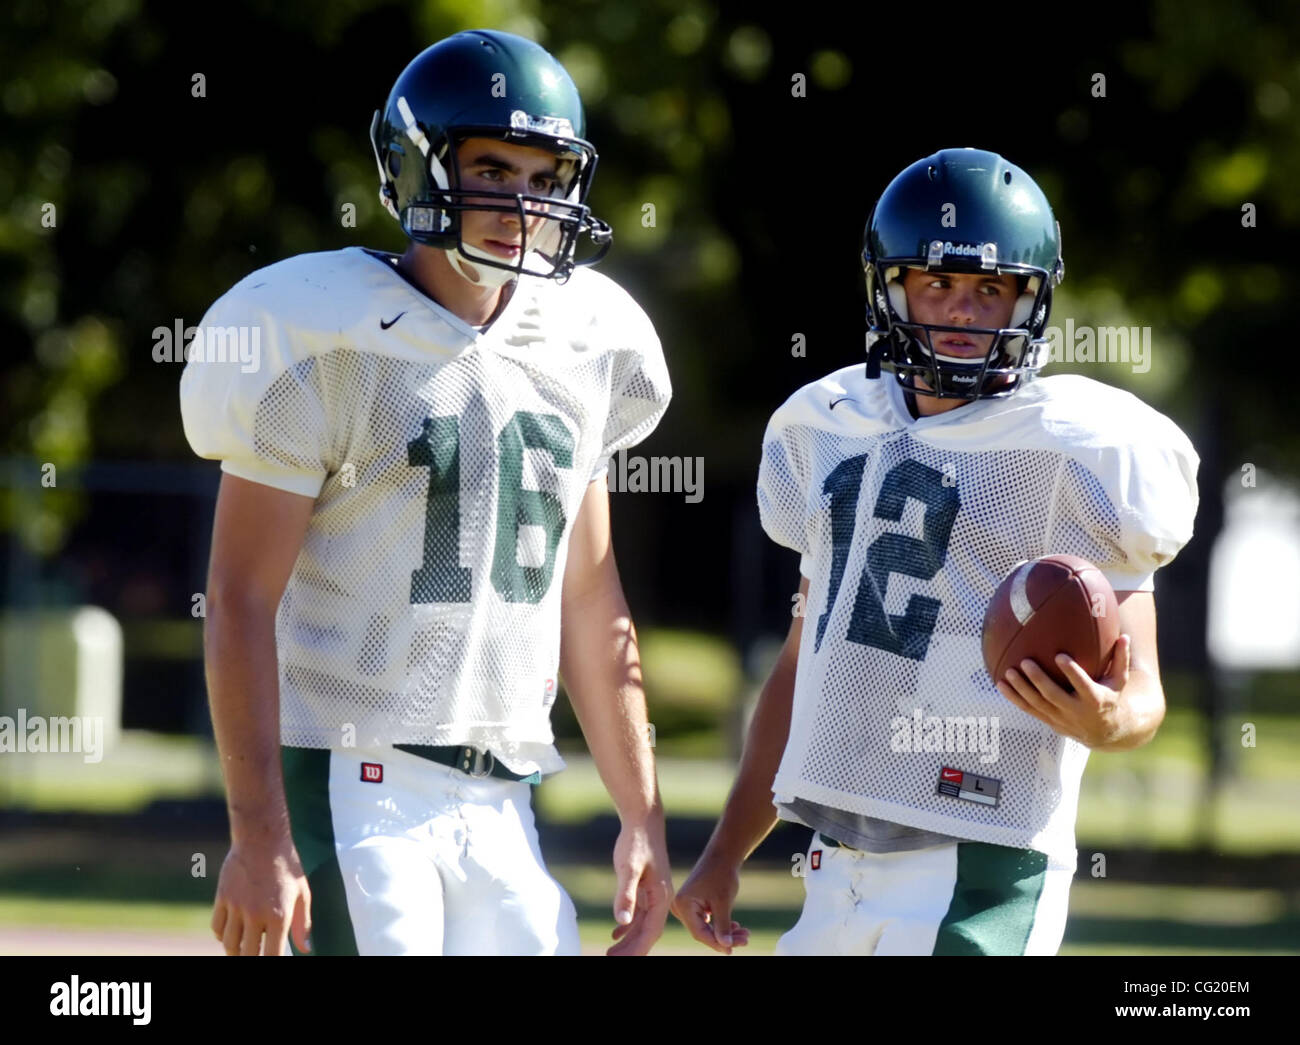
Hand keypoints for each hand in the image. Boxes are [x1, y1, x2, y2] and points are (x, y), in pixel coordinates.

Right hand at [211, 838, 311, 955]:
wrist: (262, 838)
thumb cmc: (287, 866)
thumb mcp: (302, 893)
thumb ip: (303, 923)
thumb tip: (306, 949)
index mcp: (279, 915)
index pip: (272, 956)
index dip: (272, 962)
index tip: (272, 958)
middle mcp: (256, 914)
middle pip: (247, 955)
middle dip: (251, 959)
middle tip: (256, 953)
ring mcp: (236, 907)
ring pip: (229, 944)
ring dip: (236, 951)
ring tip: (244, 949)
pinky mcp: (222, 898)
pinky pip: (217, 927)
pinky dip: (222, 935)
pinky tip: (232, 932)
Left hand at [606, 816, 672, 955]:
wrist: (643, 820)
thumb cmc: (636, 842)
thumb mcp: (628, 868)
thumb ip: (625, 895)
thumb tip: (622, 923)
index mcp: (661, 897)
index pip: (650, 933)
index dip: (636, 950)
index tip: (620, 961)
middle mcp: (660, 898)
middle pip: (647, 933)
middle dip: (631, 950)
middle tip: (611, 960)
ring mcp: (654, 893)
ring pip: (642, 924)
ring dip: (628, 940)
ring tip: (612, 953)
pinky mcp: (646, 887)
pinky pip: (639, 913)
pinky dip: (628, 926)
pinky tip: (616, 934)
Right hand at [670, 855, 751, 954]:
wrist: (723, 855)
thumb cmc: (722, 874)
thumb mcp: (724, 902)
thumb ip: (723, 926)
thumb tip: (726, 947)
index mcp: (683, 904)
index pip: (699, 933)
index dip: (716, 943)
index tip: (733, 949)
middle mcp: (680, 906)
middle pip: (703, 932)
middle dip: (725, 937)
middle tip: (745, 940)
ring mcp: (686, 906)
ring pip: (707, 928)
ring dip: (726, 932)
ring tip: (745, 934)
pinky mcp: (694, 905)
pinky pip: (707, 921)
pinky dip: (721, 924)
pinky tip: (736, 927)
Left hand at [996, 634, 1132, 747]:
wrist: (1105, 732)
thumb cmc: (1111, 696)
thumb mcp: (1120, 681)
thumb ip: (1120, 659)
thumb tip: (1124, 636)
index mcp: (1095, 700)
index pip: (1083, 685)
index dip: (1072, 673)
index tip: (1060, 656)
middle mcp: (1076, 711)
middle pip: (1054, 696)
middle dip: (1039, 680)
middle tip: (1026, 661)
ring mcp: (1060, 718)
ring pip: (1037, 704)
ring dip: (1021, 689)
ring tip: (1008, 672)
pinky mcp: (1048, 721)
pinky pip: (1028, 709)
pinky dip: (1013, 698)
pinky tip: (999, 684)